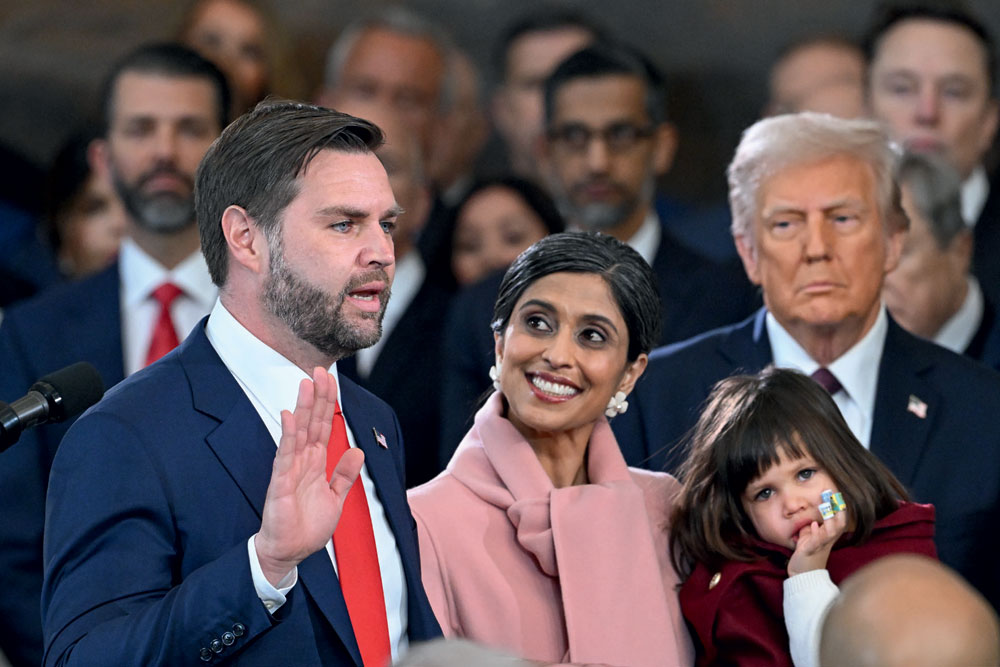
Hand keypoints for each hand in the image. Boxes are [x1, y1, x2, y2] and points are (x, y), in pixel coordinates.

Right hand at [254, 367, 364, 586]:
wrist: (290, 553)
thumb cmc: (307, 527)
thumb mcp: (335, 498)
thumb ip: (344, 475)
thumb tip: (357, 451)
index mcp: (316, 463)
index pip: (324, 427)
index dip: (329, 405)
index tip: (331, 381)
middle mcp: (303, 461)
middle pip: (312, 423)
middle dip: (317, 397)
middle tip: (319, 371)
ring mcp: (290, 469)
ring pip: (298, 432)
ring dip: (303, 408)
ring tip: (306, 384)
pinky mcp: (280, 483)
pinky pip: (284, 455)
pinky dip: (288, 436)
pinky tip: (289, 416)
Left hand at [787, 502, 848, 576]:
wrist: (803, 575)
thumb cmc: (807, 555)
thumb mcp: (810, 537)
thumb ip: (813, 527)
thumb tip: (814, 517)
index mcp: (828, 536)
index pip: (839, 520)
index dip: (839, 507)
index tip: (836, 493)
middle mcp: (827, 540)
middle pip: (839, 524)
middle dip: (837, 509)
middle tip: (834, 495)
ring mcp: (820, 546)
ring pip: (830, 532)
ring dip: (830, 519)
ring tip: (827, 507)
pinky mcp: (810, 551)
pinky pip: (815, 542)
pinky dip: (816, 533)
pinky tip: (814, 525)